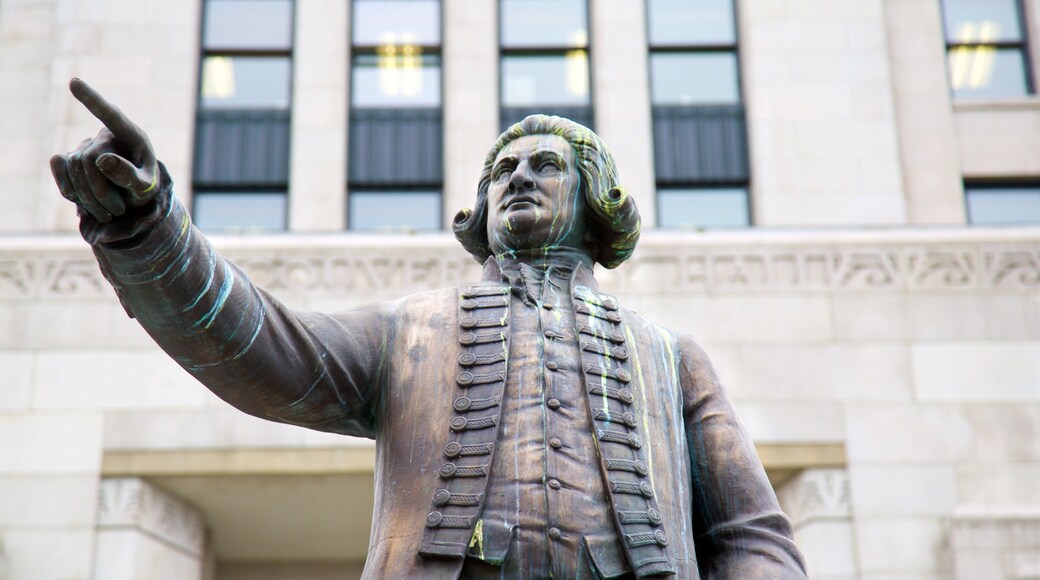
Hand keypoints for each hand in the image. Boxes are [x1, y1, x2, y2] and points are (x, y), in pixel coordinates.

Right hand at [50, 78, 159, 222]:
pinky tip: (84, 201)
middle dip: (101, 191)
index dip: (92, 99)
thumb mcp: (146, 188)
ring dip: (89, 197)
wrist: (130, 198)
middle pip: (89, 160)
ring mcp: (85, 144)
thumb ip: (130, 176)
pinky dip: (70, 189)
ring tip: (109, 211)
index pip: (110, 114)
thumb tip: (101, 160)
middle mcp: (105, 135)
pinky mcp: (69, 156)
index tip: (73, 83)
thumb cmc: (144, 188)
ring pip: (74, 167)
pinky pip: (60, 168)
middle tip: (118, 211)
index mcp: (130, 135)